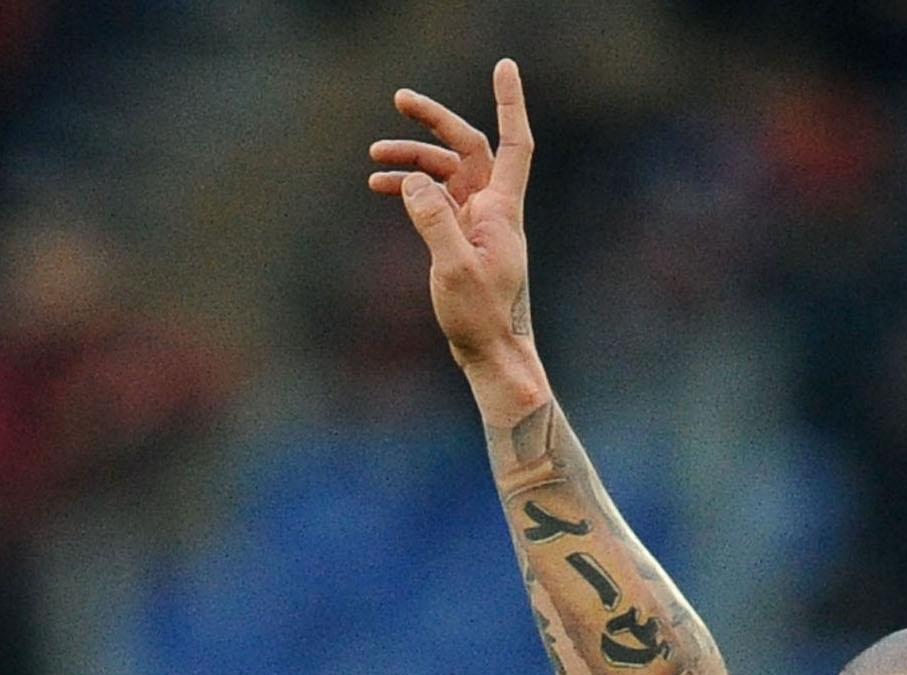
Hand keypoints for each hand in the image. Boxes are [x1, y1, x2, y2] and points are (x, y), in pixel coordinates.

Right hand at [368, 57, 535, 371]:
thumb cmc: (481, 319)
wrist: (491, 356)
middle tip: (400, 100)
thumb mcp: (453, 269)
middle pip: (467, 148)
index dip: (510, 104)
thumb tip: (413, 181)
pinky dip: (411, 189)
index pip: (512, 144)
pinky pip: (435, 200)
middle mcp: (492, 210)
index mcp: (501, 211)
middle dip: (434, 122)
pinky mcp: (462, 239)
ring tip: (373, 160)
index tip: (504, 66)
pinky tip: (382, 189)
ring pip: (446, 174)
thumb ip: (434, 221)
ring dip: (412, 160)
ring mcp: (477, 224)